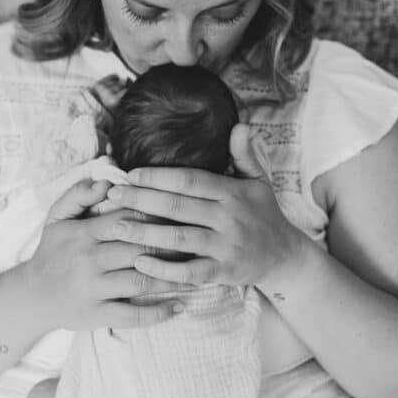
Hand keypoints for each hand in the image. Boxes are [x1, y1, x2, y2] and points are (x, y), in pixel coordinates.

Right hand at [25, 178, 188, 330]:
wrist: (31, 296)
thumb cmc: (52, 251)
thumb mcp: (56, 217)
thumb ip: (78, 194)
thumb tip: (107, 182)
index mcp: (83, 234)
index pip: (127, 219)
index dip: (157, 216)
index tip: (183, 214)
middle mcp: (89, 260)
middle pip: (139, 249)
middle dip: (172, 246)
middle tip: (200, 242)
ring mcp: (93, 290)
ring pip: (141, 282)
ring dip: (172, 278)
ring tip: (198, 273)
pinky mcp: (96, 316)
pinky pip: (131, 316)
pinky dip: (157, 314)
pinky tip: (179, 307)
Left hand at [103, 124, 306, 286]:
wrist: (285, 256)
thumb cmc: (263, 214)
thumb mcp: (259, 181)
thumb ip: (245, 154)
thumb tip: (239, 124)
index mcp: (232, 193)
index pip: (190, 180)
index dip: (158, 176)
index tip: (130, 173)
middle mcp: (229, 218)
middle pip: (178, 206)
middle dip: (141, 199)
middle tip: (113, 194)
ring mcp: (226, 246)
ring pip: (178, 238)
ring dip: (144, 233)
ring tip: (115, 227)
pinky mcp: (224, 272)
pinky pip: (190, 271)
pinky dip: (164, 268)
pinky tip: (139, 262)